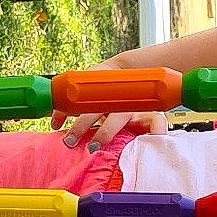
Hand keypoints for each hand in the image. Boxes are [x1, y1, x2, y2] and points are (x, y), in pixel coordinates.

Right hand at [55, 60, 170, 149]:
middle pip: (93, 109)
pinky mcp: (86, 83)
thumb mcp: (153, 109)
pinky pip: (71, 95)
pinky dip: (62, 107)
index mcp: (126, 103)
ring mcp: (97, 88)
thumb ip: (156, 124)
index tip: (94, 145)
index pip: (115, 117)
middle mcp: (110, 95)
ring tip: (57, 128)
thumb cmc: (139, 98)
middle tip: (71, 141)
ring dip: (67, 114)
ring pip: (80, 100)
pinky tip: (55, 119)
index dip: (104, 132)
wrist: (126, 71)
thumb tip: (160, 135)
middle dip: (81, 126)